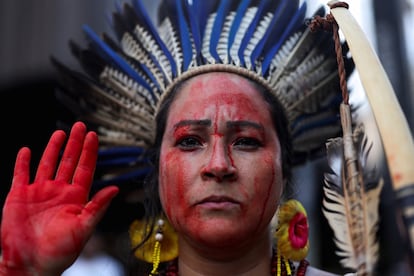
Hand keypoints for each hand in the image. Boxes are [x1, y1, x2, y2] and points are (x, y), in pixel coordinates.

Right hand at [0, 122, 118, 274]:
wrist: (31, 265)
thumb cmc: (60, 252)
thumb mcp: (83, 228)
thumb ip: (97, 207)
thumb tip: (116, 188)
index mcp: (76, 198)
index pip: (85, 168)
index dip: (89, 152)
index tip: (94, 135)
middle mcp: (59, 191)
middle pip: (69, 161)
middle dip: (75, 143)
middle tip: (80, 126)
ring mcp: (39, 192)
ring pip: (47, 164)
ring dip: (53, 148)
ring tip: (61, 133)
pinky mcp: (19, 197)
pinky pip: (20, 174)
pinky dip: (23, 162)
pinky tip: (27, 150)